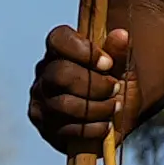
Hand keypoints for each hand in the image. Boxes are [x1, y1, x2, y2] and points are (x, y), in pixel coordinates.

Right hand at [26, 21, 130, 156]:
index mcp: (60, 53)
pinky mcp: (45, 128)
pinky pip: (67, 128)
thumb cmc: (114, 90)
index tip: (108, 63)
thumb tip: (121, 35)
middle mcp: (44, 75)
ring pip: (64, 104)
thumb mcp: (122, 71)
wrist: (114, 124)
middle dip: (95, 84)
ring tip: (115, 107)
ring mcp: (41, 102)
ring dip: (98, 108)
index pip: (58, 38)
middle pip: (60, 73)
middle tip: (115, 88)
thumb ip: (119, 54)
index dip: (83, 50)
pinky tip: (105, 125)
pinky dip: (93, 128)